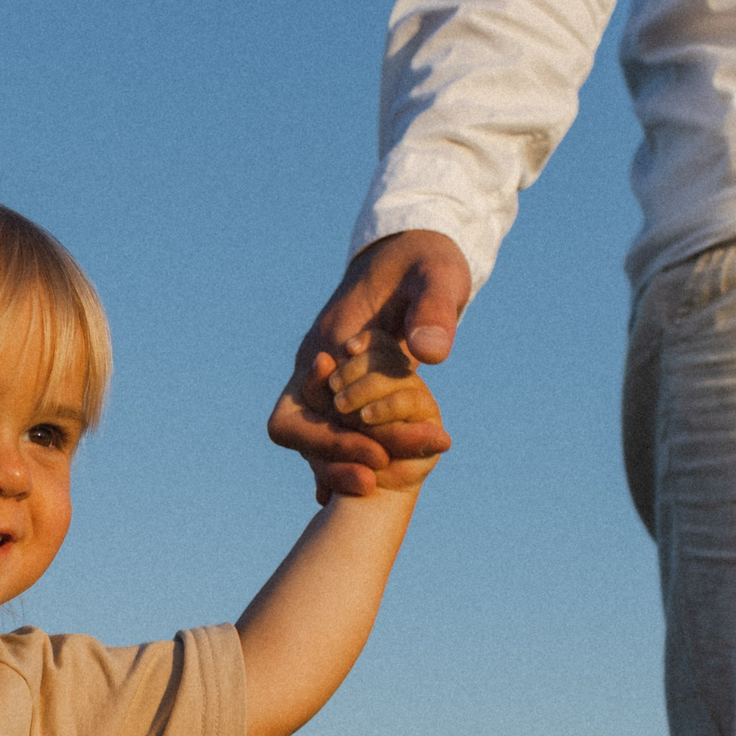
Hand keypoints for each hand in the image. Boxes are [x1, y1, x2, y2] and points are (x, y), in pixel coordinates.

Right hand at [267, 229, 467, 501]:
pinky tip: (368, 482)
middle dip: (331, 459)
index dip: (334, 439)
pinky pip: (328, 428)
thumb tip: (431, 353)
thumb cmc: (426, 261)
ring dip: (339, 463)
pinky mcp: (339, 385)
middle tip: (377, 479)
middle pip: (297, 430)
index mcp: (329, 338)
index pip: (307, 407)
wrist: (412, 250)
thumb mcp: (438, 277)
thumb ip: (434, 311)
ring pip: (310, 435)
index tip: (378, 456)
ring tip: (383, 485)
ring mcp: (321, 375)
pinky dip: (343, 455)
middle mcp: (314, 361)